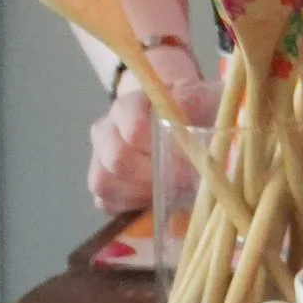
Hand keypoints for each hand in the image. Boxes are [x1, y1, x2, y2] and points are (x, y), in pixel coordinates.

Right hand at [86, 49, 218, 215]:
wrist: (186, 116)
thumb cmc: (195, 108)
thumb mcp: (202, 97)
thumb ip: (193, 101)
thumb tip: (182, 113)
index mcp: (127, 105)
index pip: (134, 129)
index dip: (163, 147)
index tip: (191, 156)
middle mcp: (106, 130)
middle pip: (118, 160)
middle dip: (155, 175)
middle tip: (185, 179)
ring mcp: (100, 158)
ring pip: (105, 183)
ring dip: (142, 192)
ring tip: (172, 189)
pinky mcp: (104, 185)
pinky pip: (106, 202)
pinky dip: (132, 206)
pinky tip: (157, 199)